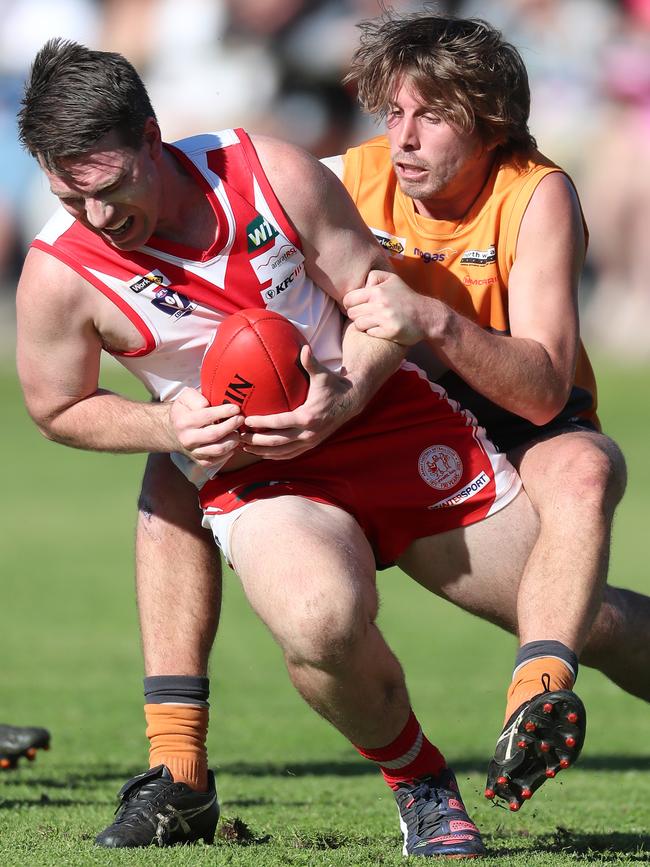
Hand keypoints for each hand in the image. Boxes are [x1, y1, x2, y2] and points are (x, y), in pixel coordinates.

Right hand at [168, 387, 243, 467]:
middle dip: (231, 426)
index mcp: (184, 421)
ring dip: (232, 440)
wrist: (173, 431)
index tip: (236, 408)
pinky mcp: (200, 461)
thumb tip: (208, 404)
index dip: (224, 412)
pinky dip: (229, 452)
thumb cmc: (185, 411)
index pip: (207, 416)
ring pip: (218, 449)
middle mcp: (187, 439)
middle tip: (240, 419)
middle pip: (214, 434)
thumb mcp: (185, 398)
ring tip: (237, 431)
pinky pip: (218, 460)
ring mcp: (193, 452)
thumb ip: (197, 396)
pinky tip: (231, 442)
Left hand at [240, 345, 358, 459]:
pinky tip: (262, 453)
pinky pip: (290, 454)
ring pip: (282, 452)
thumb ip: (311, 363)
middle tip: (239, 437)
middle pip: (278, 442)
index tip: (247, 420)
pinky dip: (275, 456)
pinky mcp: (311, 445)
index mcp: (309, 416)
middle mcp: (309, 433)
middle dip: (257, 441)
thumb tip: (303, 348)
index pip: (281, 422)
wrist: (351, 402)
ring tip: (245, 447)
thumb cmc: (333, 385)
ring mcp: (310, 441)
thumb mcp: (323, 374)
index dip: (263, 423)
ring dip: (262, 451)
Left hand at [343, 270, 429, 344]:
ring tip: (371, 322)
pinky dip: (372, 332)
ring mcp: (384, 319)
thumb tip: (361, 285)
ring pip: (358, 324)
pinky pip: (370, 333)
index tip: (356, 306)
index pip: (348, 299)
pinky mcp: (389, 332)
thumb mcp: (392, 279)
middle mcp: (380, 304)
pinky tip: (379, 329)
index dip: (349, 304)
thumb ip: (374, 277)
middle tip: (364, 315)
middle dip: (355, 315)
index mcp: (377, 291)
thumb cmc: (406, 298)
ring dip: (362, 325)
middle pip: (351, 313)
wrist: (426, 316)